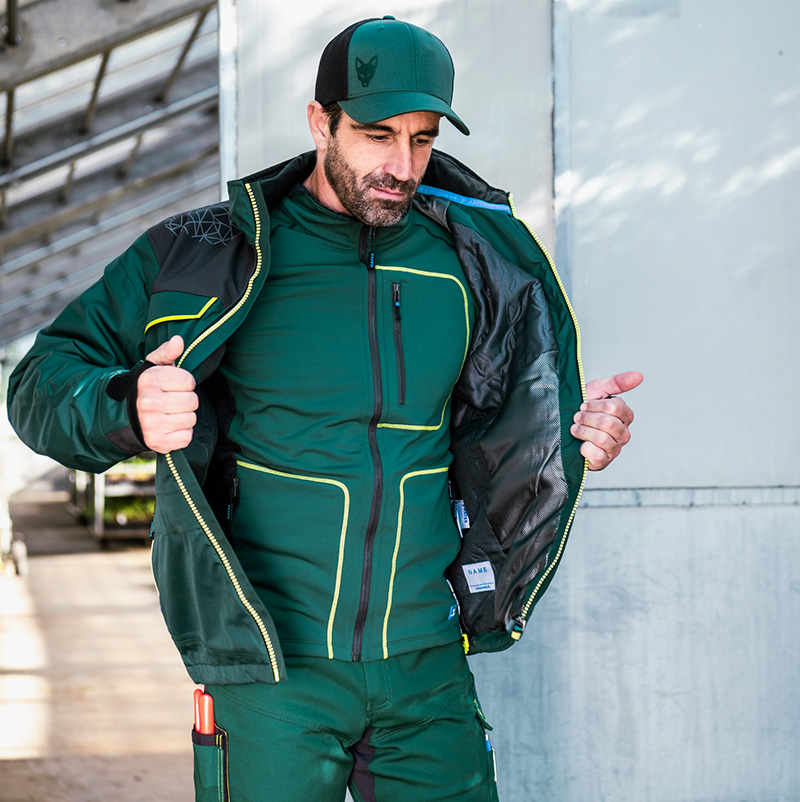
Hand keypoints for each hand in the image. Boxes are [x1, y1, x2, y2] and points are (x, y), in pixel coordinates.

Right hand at [136, 335, 197, 452]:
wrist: (125, 415)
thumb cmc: (147, 388)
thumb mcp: (153, 366)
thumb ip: (167, 352)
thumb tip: (178, 341)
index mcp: (149, 381)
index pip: (189, 381)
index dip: (185, 383)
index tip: (173, 386)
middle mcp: (149, 403)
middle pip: (192, 401)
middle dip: (186, 400)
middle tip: (173, 401)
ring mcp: (152, 424)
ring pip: (191, 420)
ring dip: (185, 417)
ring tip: (171, 414)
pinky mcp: (157, 442)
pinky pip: (186, 437)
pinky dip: (182, 433)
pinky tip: (170, 427)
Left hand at [571, 371, 642, 470]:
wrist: (562, 425)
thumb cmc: (581, 408)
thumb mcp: (596, 390)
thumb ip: (617, 382)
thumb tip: (639, 375)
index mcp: (625, 416)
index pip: (615, 407)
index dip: (595, 405)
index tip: (584, 405)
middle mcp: (623, 433)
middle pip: (607, 423)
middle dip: (586, 418)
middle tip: (577, 417)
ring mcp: (614, 449)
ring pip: (602, 438)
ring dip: (582, 431)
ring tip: (575, 429)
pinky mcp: (603, 461)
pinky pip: (596, 454)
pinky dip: (584, 448)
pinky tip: (580, 445)